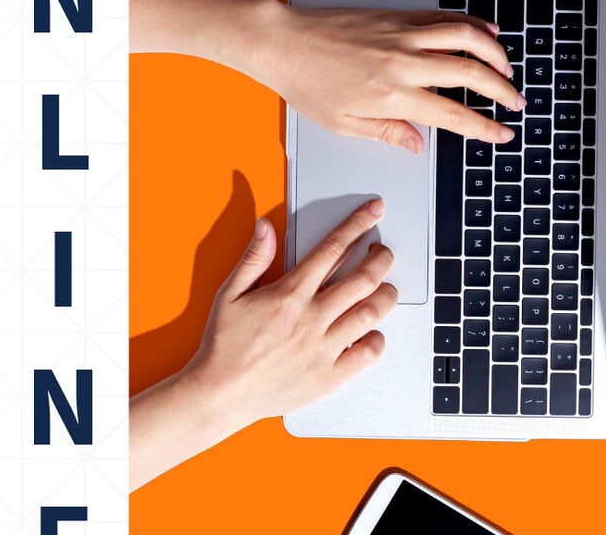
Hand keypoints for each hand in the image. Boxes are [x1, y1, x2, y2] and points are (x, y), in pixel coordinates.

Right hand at [129, 199, 396, 489]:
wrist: (219, 394)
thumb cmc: (224, 346)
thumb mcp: (229, 294)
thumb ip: (254, 258)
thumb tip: (266, 227)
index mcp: (289, 294)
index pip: (333, 248)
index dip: (358, 224)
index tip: (374, 212)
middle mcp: (311, 318)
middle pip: (363, 278)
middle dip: (381, 258)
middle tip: (383, 252)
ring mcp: (323, 348)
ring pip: (371, 313)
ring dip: (386, 295)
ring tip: (386, 288)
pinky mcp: (329, 375)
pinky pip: (367, 353)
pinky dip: (377, 339)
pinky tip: (373, 332)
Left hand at [241, 5, 523, 152]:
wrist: (283, 42)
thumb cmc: (307, 84)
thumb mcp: (344, 125)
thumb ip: (388, 133)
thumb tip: (419, 144)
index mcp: (392, 96)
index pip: (452, 115)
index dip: (483, 127)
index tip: (502, 134)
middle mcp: (404, 63)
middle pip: (469, 73)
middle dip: (501, 90)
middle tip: (517, 103)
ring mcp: (403, 34)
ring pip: (464, 37)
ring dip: (493, 52)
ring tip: (507, 68)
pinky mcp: (397, 16)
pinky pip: (443, 17)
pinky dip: (470, 24)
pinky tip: (485, 32)